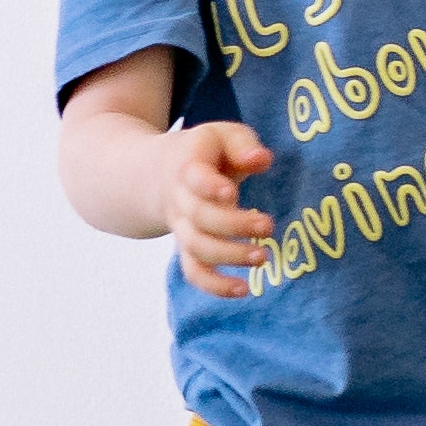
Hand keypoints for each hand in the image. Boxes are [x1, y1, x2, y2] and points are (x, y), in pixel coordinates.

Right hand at [163, 123, 278, 296]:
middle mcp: (180, 200)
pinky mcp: (188, 248)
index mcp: (188, 166)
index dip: (209, 187)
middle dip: (234, 225)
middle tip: (268, 227)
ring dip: (229, 256)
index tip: (232, 194)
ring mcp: (181, 227)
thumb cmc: (206, 152)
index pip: (193, 177)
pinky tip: (244, 290)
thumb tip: (262, 160)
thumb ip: (242, 145)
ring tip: (263, 257)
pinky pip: (194, 272)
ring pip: (197, 247)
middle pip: (199, 217)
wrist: (157, 174)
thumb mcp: (222, 135)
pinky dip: (215, 285)